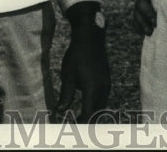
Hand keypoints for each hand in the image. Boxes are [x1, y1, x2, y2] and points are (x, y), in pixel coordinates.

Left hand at [55, 2, 110, 120]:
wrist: (90, 38)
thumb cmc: (76, 56)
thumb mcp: (67, 76)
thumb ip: (65, 96)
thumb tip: (60, 111)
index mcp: (93, 90)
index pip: (88, 114)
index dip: (81, 123)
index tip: (73, 128)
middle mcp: (103, 89)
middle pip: (97, 112)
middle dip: (87, 120)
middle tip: (76, 125)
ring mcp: (107, 84)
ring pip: (101, 105)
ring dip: (92, 112)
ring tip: (81, 117)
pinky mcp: (106, 79)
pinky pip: (102, 97)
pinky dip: (95, 104)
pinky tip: (87, 104)